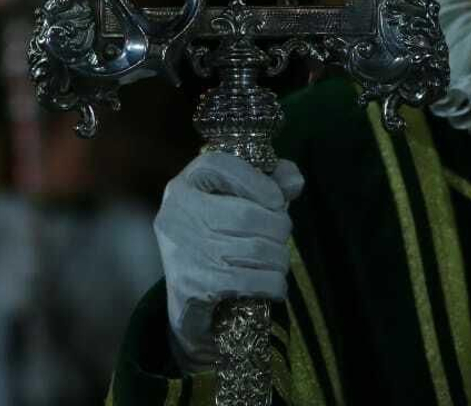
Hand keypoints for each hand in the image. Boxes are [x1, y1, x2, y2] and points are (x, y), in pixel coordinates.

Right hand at [154, 151, 304, 372]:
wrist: (186, 304)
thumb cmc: (213, 244)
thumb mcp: (231, 205)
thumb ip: (266, 184)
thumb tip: (294, 181)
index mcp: (183, 187)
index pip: (218, 166)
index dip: (256, 180)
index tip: (277, 199)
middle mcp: (176, 215)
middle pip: (246, 214)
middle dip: (278, 227)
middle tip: (281, 237)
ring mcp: (184, 253)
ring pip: (255, 250)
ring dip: (279, 258)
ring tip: (279, 261)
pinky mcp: (194, 288)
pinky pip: (251, 282)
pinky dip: (274, 284)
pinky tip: (275, 285)